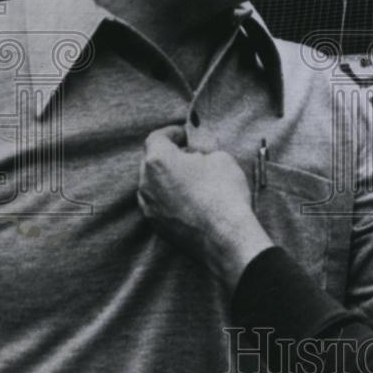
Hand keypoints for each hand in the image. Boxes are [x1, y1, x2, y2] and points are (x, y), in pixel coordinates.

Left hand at [138, 126, 272, 292]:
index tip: (186, 136)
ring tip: (192, 179)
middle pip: (151, 161)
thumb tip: (199, 152)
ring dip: (168, 178)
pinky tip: (191, 200)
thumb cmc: (224, 194)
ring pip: (153, 184)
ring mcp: (149, 207)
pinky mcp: (157, 226)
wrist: (226, 238)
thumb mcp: (221, 158)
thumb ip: (204, 149)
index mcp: (159, 161)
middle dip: (169, 155)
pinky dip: (170, 197)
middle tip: (192, 156)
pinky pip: (158, 204)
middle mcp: (147, 183)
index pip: (157, 138)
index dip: (173, 133)